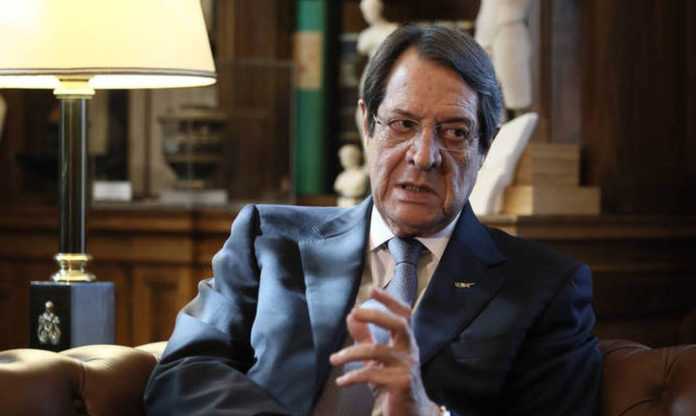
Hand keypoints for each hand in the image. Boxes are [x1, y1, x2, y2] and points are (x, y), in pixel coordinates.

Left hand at [329, 288, 440, 415]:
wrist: (410, 412)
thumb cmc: (392, 380)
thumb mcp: (377, 358)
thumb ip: (365, 337)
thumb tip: (350, 315)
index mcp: (405, 341)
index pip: (404, 314)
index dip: (390, 301)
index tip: (373, 290)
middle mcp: (410, 350)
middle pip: (399, 324)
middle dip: (376, 315)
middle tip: (354, 313)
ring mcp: (407, 367)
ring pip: (377, 351)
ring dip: (351, 354)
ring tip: (333, 360)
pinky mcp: (401, 384)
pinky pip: (372, 375)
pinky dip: (353, 376)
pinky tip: (341, 381)